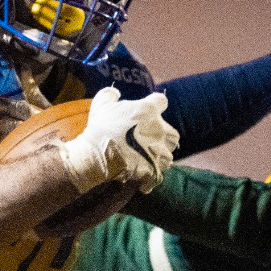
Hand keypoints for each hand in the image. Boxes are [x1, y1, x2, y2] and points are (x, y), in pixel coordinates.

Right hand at [54, 87, 177, 192]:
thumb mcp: (101, 105)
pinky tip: (144, 178)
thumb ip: (110, 95)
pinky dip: (152, 177)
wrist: (97, 154)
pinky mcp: (154, 168)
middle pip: (173, 133)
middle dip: (165, 137)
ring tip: (148, 159)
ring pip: (169, 155)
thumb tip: (115, 92)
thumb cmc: (100, 128)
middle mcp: (159, 129)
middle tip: (151, 140)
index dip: (156, 106)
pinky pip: (159, 175)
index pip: (161, 101)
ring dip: (160, 156)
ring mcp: (158, 150)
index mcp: (148, 110)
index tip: (149, 111)